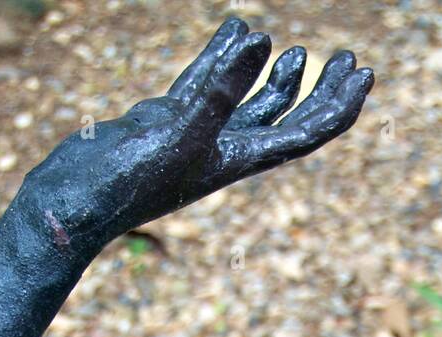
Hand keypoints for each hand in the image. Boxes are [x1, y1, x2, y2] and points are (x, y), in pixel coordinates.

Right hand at [22, 17, 373, 255]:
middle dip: (322, 93)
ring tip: (297, 50)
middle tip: (348, 59)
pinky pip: (206, 87)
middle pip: (290, 121)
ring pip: (250, 105)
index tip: (363, 73)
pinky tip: (236, 31)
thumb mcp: (181, 127)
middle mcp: (227, 151)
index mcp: (241, 161)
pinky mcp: (169, 122)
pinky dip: (223, 60)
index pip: (306, 133)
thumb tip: (262, 40)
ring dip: (278, 81)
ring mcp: (198, 136)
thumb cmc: (130, 178)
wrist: (78, 201)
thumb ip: (221, 85)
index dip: (339, 105)